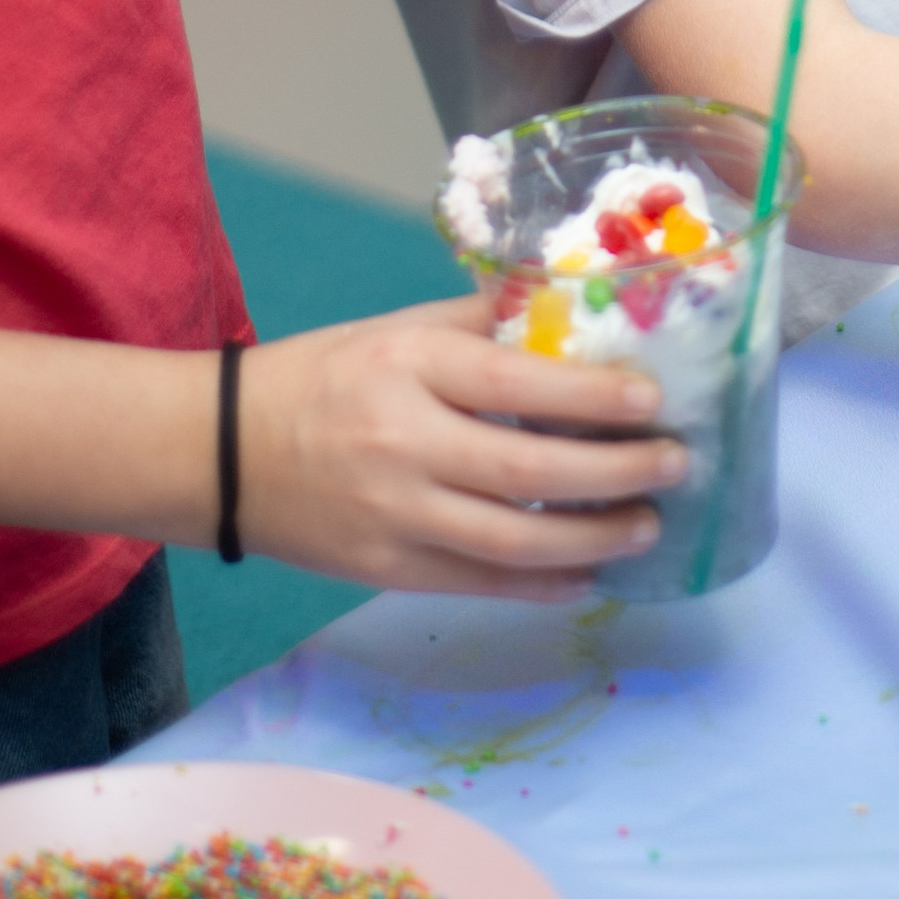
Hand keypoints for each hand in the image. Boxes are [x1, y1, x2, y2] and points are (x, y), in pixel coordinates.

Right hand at [237, 299, 690, 599]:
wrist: (223, 452)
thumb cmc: (326, 375)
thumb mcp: (400, 328)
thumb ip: (484, 324)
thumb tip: (578, 313)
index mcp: (411, 365)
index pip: (517, 381)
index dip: (593, 394)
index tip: (654, 398)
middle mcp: (403, 441)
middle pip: (528, 470)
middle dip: (616, 473)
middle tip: (674, 465)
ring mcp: (394, 515)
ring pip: (512, 542)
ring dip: (593, 539)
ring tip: (647, 526)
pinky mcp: (385, 568)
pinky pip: (478, 584)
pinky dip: (542, 585)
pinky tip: (589, 576)